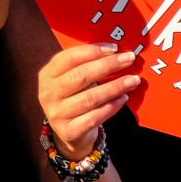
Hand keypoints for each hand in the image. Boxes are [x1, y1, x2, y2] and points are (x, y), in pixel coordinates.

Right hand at [39, 43, 139, 159]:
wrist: (69, 133)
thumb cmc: (75, 98)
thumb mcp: (71, 80)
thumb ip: (86, 66)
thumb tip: (115, 52)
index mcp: (47, 75)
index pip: (68, 58)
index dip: (92, 51)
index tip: (114, 47)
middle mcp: (48, 94)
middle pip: (80, 76)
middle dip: (108, 65)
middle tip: (129, 59)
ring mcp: (57, 114)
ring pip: (90, 98)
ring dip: (115, 87)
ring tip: (133, 80)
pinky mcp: (69, 131)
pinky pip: (94, 118)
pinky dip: (111, 107)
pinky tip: (123, 98)